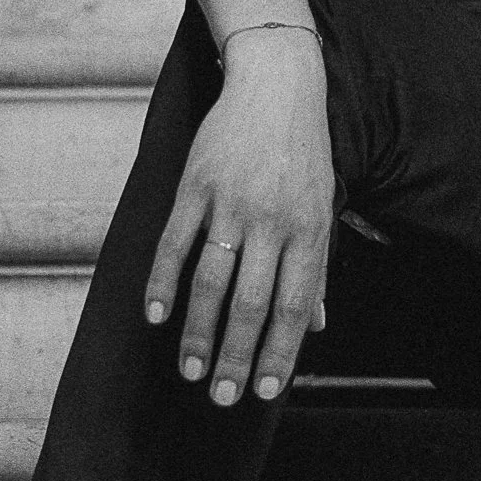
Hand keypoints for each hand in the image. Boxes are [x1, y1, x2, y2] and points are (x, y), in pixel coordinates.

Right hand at [143, 30, 334, 406]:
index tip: (265, 393)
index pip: (295, 306)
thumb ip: (317, 268)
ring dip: (198, 333)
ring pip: (212, 282)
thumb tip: (315, 326)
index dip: (280, 353)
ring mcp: (232, 202)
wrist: (278, 82)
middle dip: (235, 357)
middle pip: (252, 304)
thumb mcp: (323, 206)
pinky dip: (163, 282)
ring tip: (189, 372)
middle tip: (220, 397)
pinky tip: (156, 317)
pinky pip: (175, 242)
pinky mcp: (197, 184)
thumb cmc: (304, 151)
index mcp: (310, 229)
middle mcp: (273, 220)